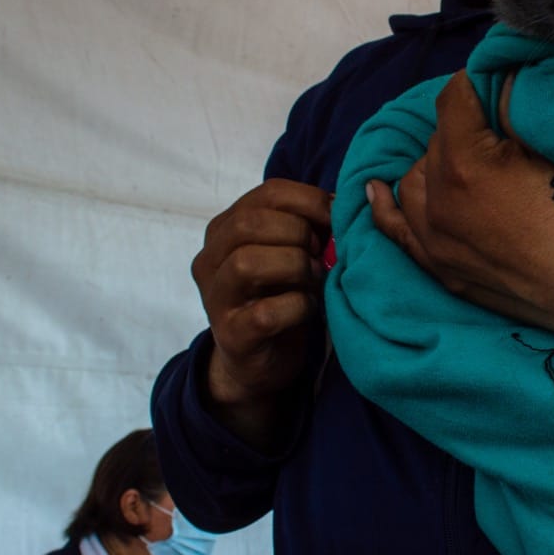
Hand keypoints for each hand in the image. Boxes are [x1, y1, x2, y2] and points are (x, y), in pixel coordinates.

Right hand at [192, 179, 330, 419]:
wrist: (258, 362)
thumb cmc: (280, 297)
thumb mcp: (289, 252)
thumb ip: (306, 225)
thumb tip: (343, 204)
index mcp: (225, 229)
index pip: (268, 192)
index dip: (310, 200)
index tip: (336, 218)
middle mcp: (210, 259)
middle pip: (250, 223)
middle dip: (299, 233)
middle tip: (320, 254)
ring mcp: (216, 298)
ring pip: (247, 263)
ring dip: (295, 267)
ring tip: (314, 279)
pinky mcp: (231, 335)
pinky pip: (265, 312)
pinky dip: (298, 306)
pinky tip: (309, 306)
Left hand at [367, 70, 553, 347]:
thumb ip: (514, 109)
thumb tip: (498, 78)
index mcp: (465, 165)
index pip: (452, 100)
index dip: (475, 84)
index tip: (491, 81)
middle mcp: (438, 203)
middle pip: (436, 141)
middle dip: (463, 128)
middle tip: (497, 130)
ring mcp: (435, 241)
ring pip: (415, 181)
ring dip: (437, 165)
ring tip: (469, 161)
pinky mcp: (441, 270)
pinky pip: (397, 230)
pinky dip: (386, 206)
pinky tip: (376, 190)